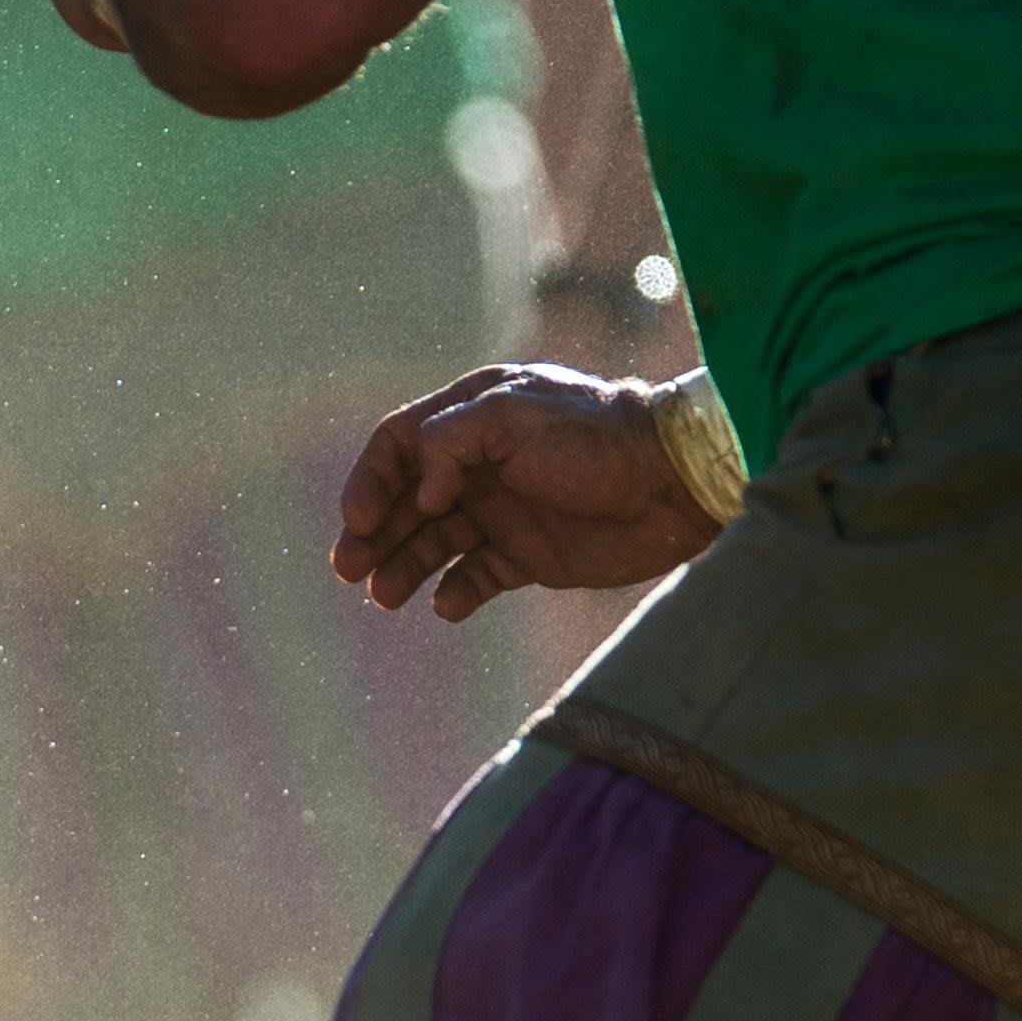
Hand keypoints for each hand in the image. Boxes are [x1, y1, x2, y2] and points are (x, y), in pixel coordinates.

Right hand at [333, 363, 727, 621]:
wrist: (672, 483)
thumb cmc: (594, 438)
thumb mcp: (512, 416)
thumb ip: (450, 443)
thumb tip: (420, 495)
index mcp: (472, 417)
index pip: (398, 446)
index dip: (369, 483)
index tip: (361, 523)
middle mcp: (480, 463)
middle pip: (406, 500)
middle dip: (372, 534)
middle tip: (348, 569)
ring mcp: (504, 510)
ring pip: (433, 542)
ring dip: (402, 567)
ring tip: (385, 596)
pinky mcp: (529, 555)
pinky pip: (476, 577)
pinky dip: (455, 593)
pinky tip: (446, 604)